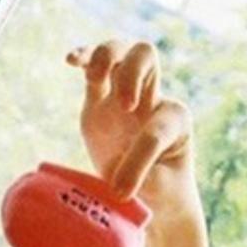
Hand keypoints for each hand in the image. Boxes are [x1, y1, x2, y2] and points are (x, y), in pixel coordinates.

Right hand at [67, 39, 197, 218]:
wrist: (150, 194)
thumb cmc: (163, 191)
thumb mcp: (161, 191)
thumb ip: (145, 179)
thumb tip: (117, 181)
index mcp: (176, 120)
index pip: (155, 129)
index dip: (138, 160)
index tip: (122, 193)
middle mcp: (151, 98)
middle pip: (146, 56)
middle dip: (133, 74)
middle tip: (126, 107)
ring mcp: (123, 94)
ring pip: (118, 52)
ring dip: (106, 57)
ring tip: (94, 77)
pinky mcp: (98, 101)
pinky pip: (91, 69)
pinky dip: (82, 58)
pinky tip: (70, 60)